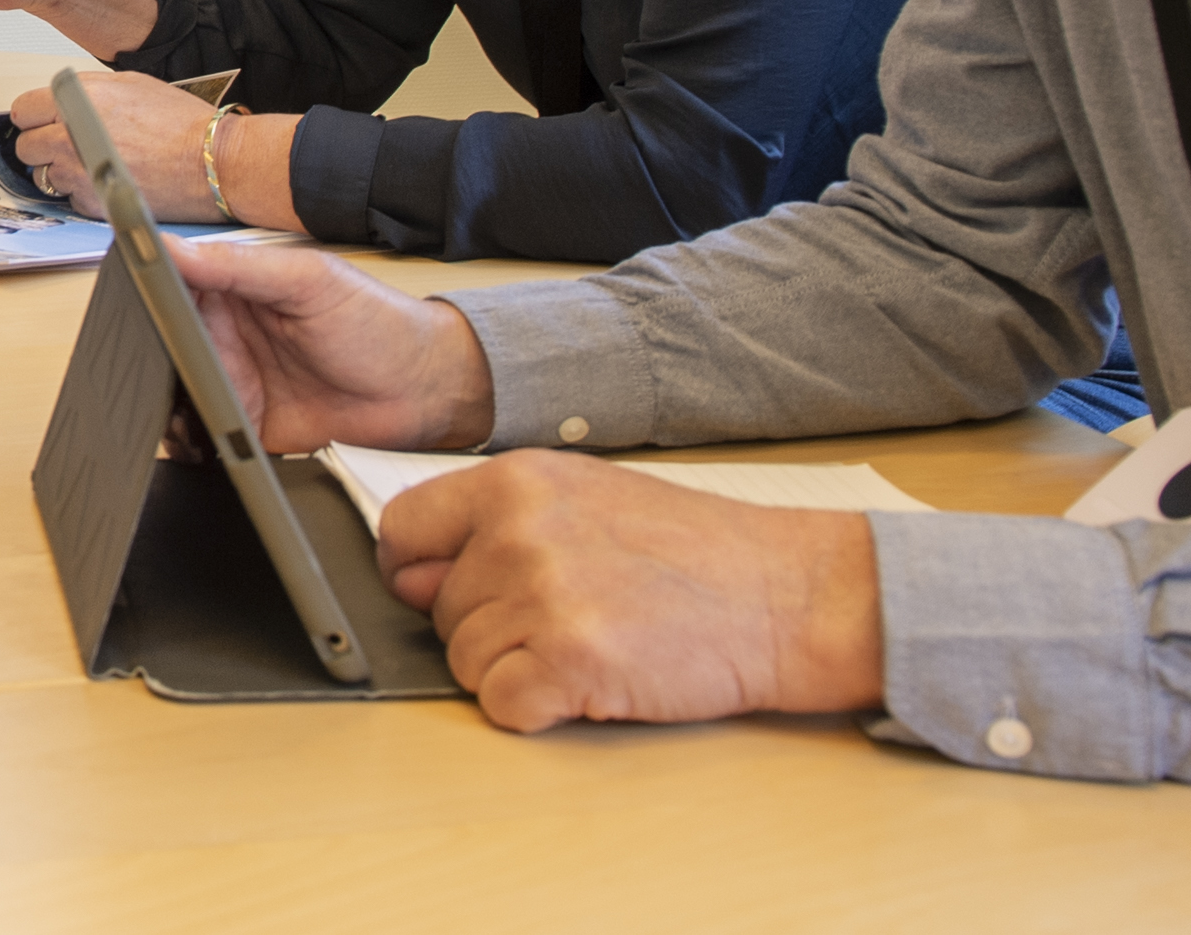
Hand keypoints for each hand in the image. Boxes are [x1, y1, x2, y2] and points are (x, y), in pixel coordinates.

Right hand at [163, 234, 495, 451]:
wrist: (425, 391)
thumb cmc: (377, 322)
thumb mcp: (308, 281)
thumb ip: (237, 266)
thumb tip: (170, 246)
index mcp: (232, 291)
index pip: (168, 286)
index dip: (139, 294)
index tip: (118, 305)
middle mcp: (225, 337)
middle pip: (161, 347)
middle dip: (141, 359)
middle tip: (130, 369)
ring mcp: (234, 384)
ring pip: (174, 394)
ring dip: (161, 403)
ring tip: (156, 410)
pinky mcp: (247, 430)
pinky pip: (205, 438)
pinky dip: (190, 443)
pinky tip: (189, 442)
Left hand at [380, 455, 885, 730]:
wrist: (788, 596)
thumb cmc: (694, 553)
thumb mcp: (584, 498)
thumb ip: (495, 523)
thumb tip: (410, 573)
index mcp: (514, 481)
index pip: (402, 531)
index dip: (415, 573)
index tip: (439, 592)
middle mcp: (517, 531)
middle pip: (438, 610)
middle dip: (488, 629)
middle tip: (566, 621)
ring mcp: (542, 595)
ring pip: (465, 662)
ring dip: (515, 671)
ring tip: (588, 646)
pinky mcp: (570, 660)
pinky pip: (501, 705)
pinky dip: (536, 710)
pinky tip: (589, 684)